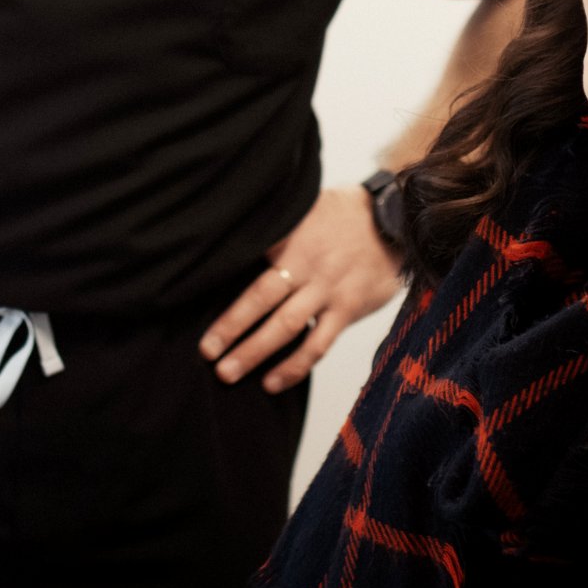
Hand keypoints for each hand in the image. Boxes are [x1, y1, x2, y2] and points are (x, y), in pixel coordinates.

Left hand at [198, 186, 403, 392]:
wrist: (396, 220)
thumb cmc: (341, 213)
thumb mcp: (305, 206)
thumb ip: (274, 226)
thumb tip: (232, 234)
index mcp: (290, 238)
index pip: (247, 259)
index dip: (221, 278)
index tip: (191, 297)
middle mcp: (306, 265)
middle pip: (262, 298)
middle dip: (231, 327)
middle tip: (206, 351)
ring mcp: (328, 290)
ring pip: (287, 327)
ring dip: (256, 352)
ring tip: (227, 372)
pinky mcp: (348, 309)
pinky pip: (318, 344)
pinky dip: (294, 366)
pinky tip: (272, 382)